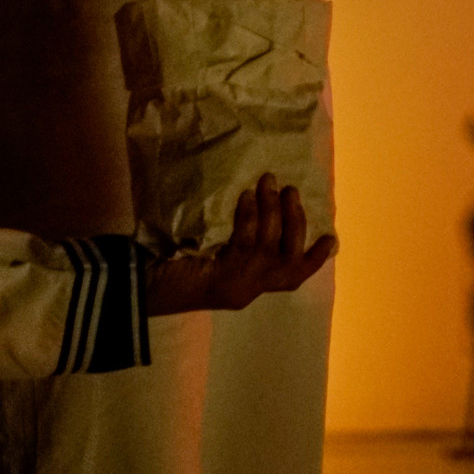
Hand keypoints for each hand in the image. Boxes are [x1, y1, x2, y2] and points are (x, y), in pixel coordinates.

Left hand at [144, 174, 336, 314]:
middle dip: (296, 223)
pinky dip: (250, 217)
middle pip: (289, 260)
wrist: (142, 292)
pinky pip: (245, 243)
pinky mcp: (222, 279)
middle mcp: (248, 290)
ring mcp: (238, 286)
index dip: (314, 260)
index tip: (331, 238)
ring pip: (270, 246)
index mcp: (248, 286)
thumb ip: (230, 244)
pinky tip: (247, 195)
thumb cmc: (168, 268)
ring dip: (273, 211)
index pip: (291, 278)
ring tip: (269, 181)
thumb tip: (252, 203)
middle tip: (291, 190)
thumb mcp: (208, 257)